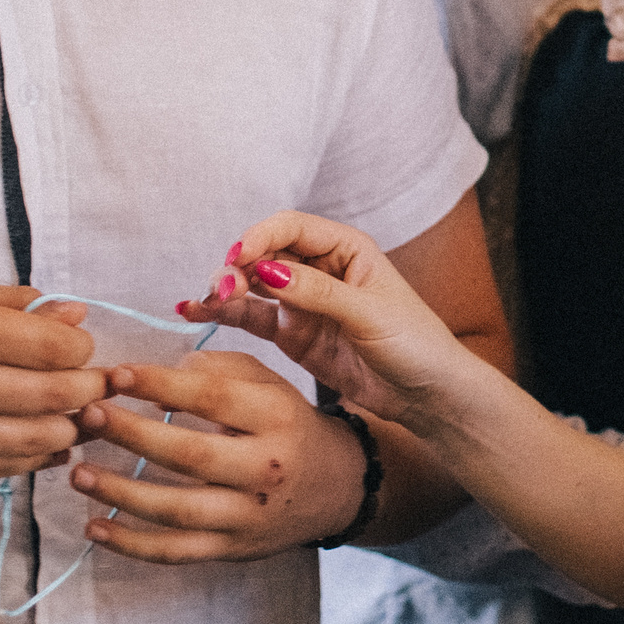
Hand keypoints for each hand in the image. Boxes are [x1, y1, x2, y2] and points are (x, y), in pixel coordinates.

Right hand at [0, 282, 103, 485]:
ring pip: (46, 439)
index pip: (62, 348)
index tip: (77, 348)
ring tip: (74, 413)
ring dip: (72, 427)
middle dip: (91, 390)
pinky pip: (11, 468)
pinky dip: (40, 456)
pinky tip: (47, 441)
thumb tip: (78, 316)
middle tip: (96, 385)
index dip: (83, 349)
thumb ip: (16, 304)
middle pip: (62, 396)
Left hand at [75, 350, 364, 561]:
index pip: (213, 396)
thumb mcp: (269, 384)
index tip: (114, 374)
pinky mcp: (233, 548)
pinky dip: (130, 544)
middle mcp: (266, 467)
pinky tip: (94, 527)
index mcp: (276, 417)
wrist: (336, 486)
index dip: (159, 383)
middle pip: (190, 454)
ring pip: (177, 509)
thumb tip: (155, 385)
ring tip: (78, 473)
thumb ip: (217, 371)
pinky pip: (175, 551)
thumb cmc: (288, 425)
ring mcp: (249, 515)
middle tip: (87, 415)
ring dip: (120, 493)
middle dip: (132, 434)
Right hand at [178, 211, 474, 430]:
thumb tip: (268, 270)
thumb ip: (318, 292)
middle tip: (222, 288)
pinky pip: (252, 317)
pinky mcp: (293, 333)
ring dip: (227, 288)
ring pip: (253, 284)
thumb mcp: (369, 314)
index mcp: (347, 248)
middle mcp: (321, 268)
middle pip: (266, 253)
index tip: (240, 258)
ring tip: (204, 301)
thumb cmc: (414, 344)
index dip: (260, 237)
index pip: (291, 228)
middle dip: (239, 266)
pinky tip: (196, 311)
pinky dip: (224, 313)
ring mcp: (303, 301)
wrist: (428, 394)